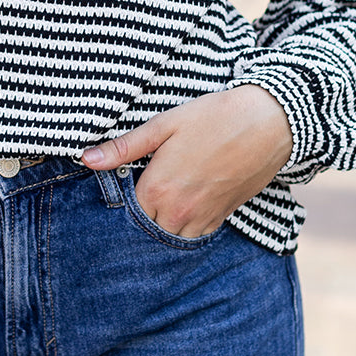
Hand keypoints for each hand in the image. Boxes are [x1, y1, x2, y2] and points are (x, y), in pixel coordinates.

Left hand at [81, 85, 293, 237]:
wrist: (269, 123)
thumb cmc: (214, 118)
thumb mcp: (164, 125)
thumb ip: (124, 147)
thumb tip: (86, 159)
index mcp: (157, 189)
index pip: (124, 213)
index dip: (119, 203)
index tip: (117, 193)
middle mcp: (177, 212)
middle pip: (144, 230)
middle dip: (138, 218)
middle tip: (137, 199)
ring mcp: (201, 219)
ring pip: (169, 238)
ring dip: (160, 226)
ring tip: (160, 202)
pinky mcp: (221, 219)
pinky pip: (193, 236)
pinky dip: (183, 227)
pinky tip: (181, 207)